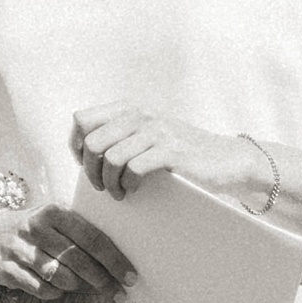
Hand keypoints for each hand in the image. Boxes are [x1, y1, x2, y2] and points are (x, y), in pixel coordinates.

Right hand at [0, 199, 135, 301]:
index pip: (92, 238)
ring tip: (90, 289)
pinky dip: (55, 293)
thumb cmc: (36, 229)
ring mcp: (20, 250)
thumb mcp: (57, 219)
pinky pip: (42, 289)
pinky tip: (60, 289)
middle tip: (119, 293)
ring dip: (80, 287)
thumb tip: (119, 261)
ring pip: (60, 277)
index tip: (131, 276)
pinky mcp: (8, 270)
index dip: (114, 260)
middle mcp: (36, 228)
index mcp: (55, 211)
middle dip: (103, 280)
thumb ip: (83, 232)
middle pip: (78, 260)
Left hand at [72, 103, 251, 203]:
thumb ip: (121, 133)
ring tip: (118, 193)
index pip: (82, 120)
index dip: (76, 146)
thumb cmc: (183, 153)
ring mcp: (157, 132)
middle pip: (91, 142)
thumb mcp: (149, 133)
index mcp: (130, 109)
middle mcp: (141, 115)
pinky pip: (133, 168)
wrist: (226, 159)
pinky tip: (134, 191)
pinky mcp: (171, 152)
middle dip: (90, 170)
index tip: (86, 165)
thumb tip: (84, 152)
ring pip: (110, 158)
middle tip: (101, 187)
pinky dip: (127, 185)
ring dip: (108, 183)